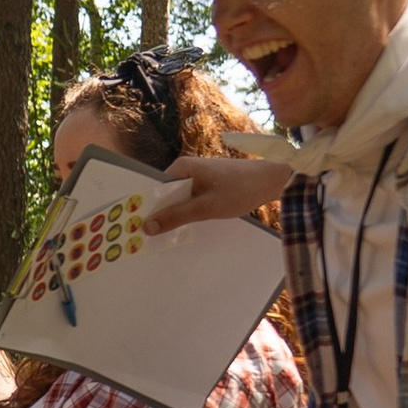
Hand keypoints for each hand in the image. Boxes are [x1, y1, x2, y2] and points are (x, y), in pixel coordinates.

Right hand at [141, 152, 296, 232]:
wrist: (272, 181)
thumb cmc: (239, 189)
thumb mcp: (205, 207)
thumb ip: (176, 216)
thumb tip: (146, 226)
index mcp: (181, 167)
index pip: (154, 189)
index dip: (145, 208)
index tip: (136, 229)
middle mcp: (186, 169)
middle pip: (165, 195)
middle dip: (160, 215)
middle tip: (148, 240)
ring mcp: (198, 177)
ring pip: (178, 200)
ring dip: (175, 216)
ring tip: (164, 238)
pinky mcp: (208, 185)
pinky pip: (190, 200)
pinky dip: (188, 213)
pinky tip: (186, 228)